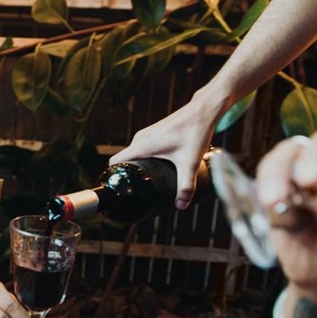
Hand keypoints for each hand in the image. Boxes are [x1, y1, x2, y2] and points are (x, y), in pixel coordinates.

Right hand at [109, 95, 220, 209]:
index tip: (119, 189)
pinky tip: (157, 168)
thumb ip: (186, 186)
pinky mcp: (155, 133)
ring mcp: (146, 134)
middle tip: (138, 191)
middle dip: (130, 175)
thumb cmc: (194, 133)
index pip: (115, 161)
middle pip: (126, 160)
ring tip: (148, 182)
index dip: (113, 175)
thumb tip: (181, 206)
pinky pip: (143, 148)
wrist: (203, 112)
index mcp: (142, 146)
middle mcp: (140, 139)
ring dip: (139, 167)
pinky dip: (146, 159)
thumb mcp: (190, 163)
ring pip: (135, 154)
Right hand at [254, 128, 316, 293]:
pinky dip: (266, 199)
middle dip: (295, 162)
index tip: (316, 178)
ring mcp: (295, 183)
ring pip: (276, 163)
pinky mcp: (274, 198)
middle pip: (302, 148)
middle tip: (300, 183)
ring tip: (274, 204)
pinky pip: (261, 188)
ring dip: (273, 179)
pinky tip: (282, 222)